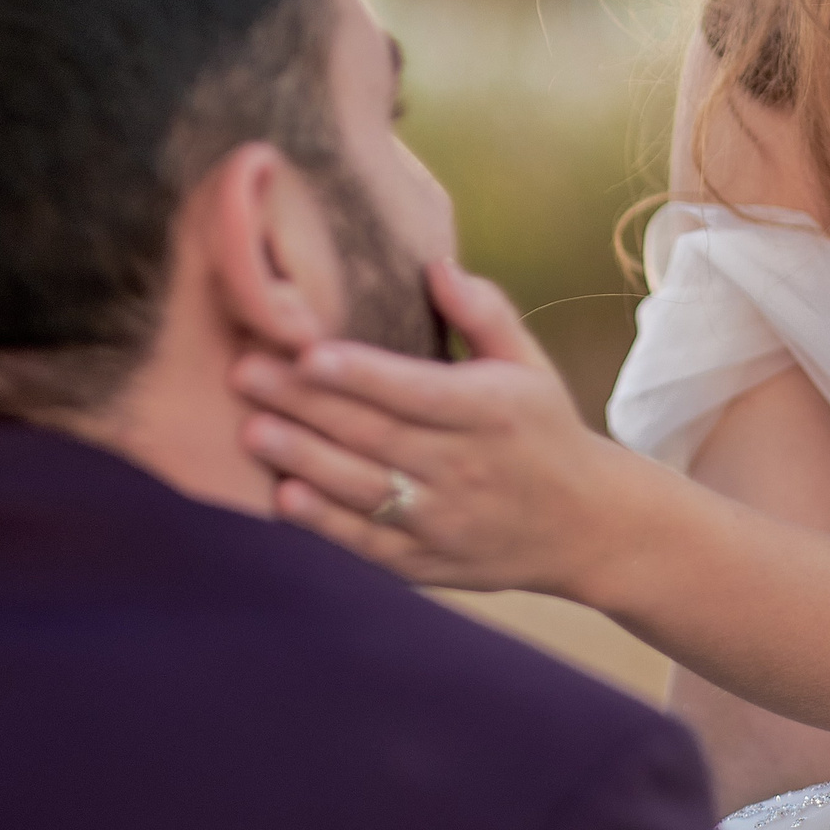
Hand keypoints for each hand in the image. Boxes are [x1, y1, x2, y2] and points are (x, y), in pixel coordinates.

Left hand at [233, 259, 642, 596]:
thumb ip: (484, 312)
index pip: (415, 390)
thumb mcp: (530, 364)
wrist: (585, 526)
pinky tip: (285, 497)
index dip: (360, 373)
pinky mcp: (425, 563)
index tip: (307, 351)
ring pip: (363, 489)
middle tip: (245, 374)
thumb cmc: (544, 430)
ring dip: (303, 461)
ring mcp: (444, 520)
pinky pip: (369, 542)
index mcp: (490, 410)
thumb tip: (434, 265)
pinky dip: (326, 523)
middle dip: (305, 404)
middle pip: (375, 434)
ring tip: (252, 430)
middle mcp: (465, 467)